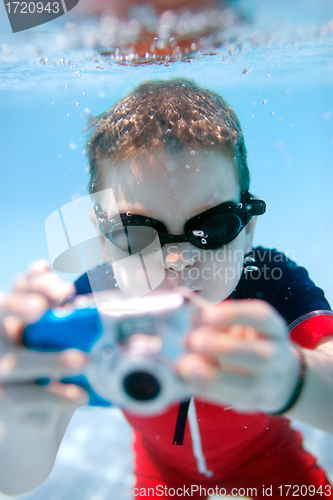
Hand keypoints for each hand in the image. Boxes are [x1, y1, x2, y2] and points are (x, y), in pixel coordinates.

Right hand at [0, 261, 87, 494]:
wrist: (34, 425)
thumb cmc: (51, 375)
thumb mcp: (59, 346)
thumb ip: (70, 324)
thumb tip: (96, 304)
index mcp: (17, 320)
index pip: (19, 289)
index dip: (36, 283)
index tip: (63, 286)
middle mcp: (1, 341)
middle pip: (2, 311)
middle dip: (21, 303)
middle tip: (43, 308)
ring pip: (15, 361)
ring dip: (51, 359)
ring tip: (83, 361)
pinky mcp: (5, 404)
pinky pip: (26, 398)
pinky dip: (56, 396)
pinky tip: (79, 396)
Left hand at [177, 299, 300, 413]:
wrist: (278, 376)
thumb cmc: (248, 341)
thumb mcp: (239, 325)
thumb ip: (217, 319)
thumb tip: (191, 312)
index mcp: (273, 329)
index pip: (261, 317)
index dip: (235, 315)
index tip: (208, 314)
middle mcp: (278, 356)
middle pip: (260, 355)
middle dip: (224, 348)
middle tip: (193, 341)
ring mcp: (269, 384)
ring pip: (248, 386)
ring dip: (213, 377)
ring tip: (187, 366)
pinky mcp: (253, 402)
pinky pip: (233, 400)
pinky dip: (207, 390)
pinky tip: (188, 380)